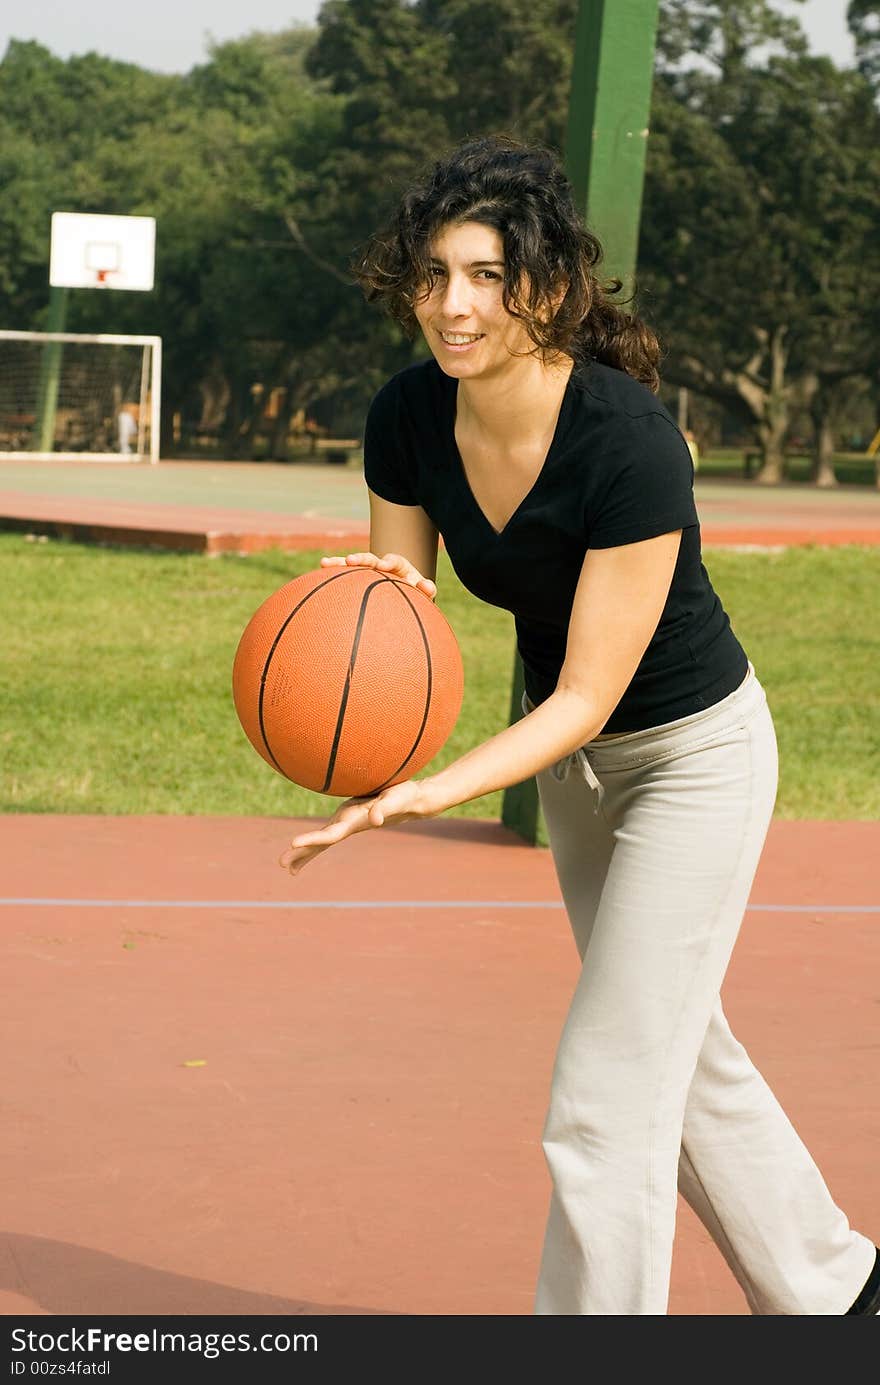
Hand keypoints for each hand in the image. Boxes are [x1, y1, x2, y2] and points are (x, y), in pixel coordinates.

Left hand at [279, 778, 436, 876]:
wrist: (413, 800)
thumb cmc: (405, 797)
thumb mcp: (396, 799)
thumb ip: (386, 808)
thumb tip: (376, 819)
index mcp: (354, 822)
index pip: (330, 834)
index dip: (312, 840)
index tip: (293, 843)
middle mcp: (348, 825)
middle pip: (321, 843)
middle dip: (302, 853)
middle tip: (281, 864)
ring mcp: (348, 823)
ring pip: (323, 841)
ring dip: (305, 852)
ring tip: (287, 867)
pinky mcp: (349, 817)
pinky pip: (328, 832)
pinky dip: (315, 842)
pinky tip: (305, 846)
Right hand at [320, 551, 436, 600]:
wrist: (404, 602)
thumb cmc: (415, 596)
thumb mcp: (424, 595)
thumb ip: (427, 590)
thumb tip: (428, 587)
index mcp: (399, 568)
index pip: (395, 561)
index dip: (389, 561)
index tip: (384, 565)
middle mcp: (381, 568)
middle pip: (370, 559)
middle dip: (360, 559)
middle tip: (350, 561)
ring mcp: (367, 575)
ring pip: (352, 567)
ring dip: (340, 564)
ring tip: (325, 563)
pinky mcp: (356, 583)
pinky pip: (343, 579)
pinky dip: (332, 577)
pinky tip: (318, 575)